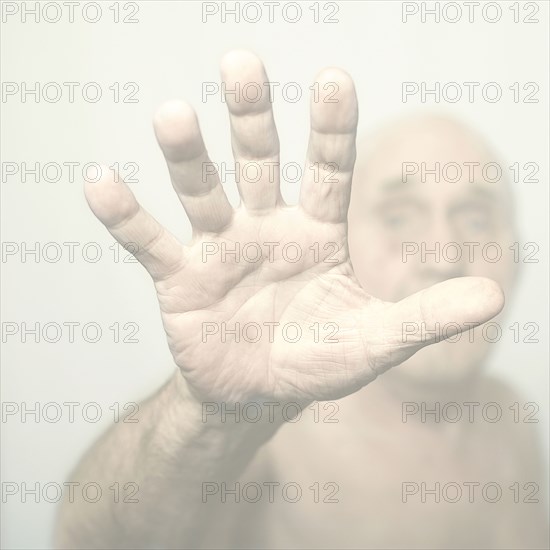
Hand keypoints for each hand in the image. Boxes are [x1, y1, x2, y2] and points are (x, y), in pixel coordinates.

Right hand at [84, 50, 503, 403]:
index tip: (334, 77)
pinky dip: (125, 215)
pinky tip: (100, 183)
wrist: (258, 396)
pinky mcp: (179, 278)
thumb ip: (426, 316)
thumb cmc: (318, 362)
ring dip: (185, 155)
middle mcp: (265, 227)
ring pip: (201, 190)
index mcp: (316, 233)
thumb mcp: (376, 342)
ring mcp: (219, 248)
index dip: (331, 127)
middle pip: (258, 160)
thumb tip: (494, 298)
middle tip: (241, 63)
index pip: (328, 169)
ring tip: (170, 114)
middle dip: (251, 115)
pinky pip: (148, 241)